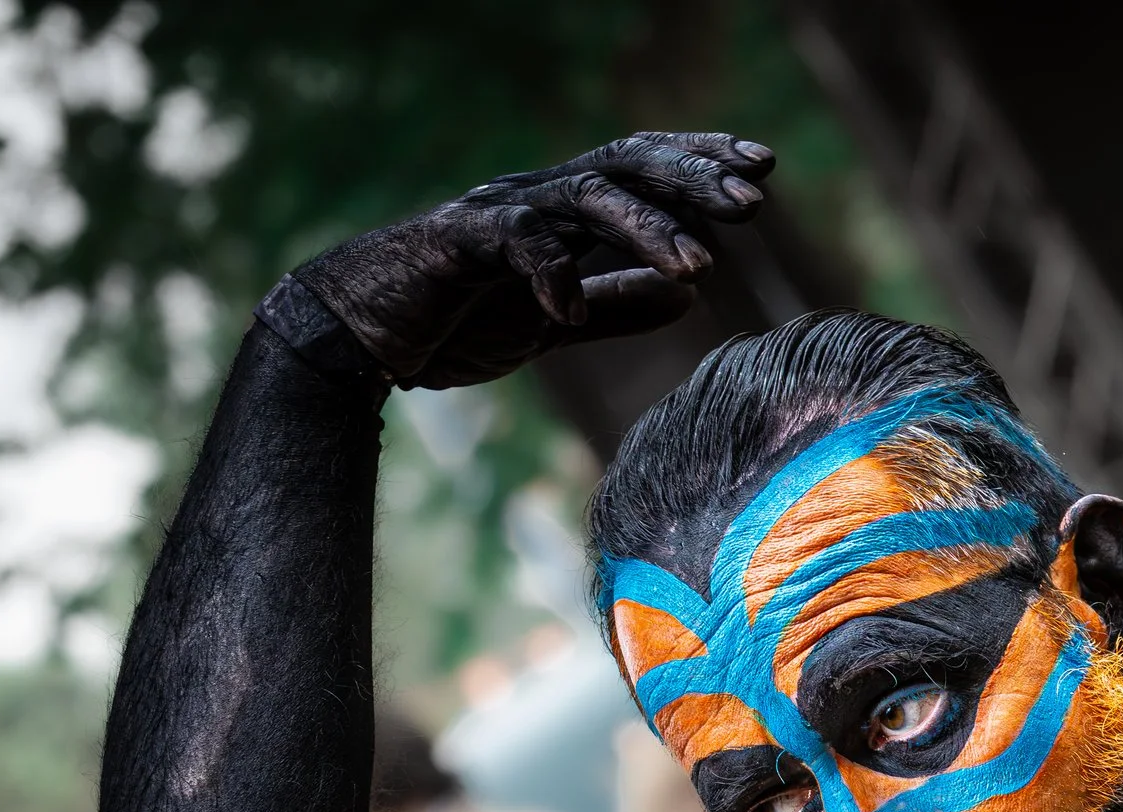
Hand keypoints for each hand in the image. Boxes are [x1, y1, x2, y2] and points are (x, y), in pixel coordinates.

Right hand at [291, 131, 773, 388]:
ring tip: (699, 267)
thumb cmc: (451, 321)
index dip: (699, 162)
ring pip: (584, 196)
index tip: (762, 172)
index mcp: (561, 213)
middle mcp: (534, 198)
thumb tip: (688, 299)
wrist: (359, 339)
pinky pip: (514, 244)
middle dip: (692, 180)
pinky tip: (571, 309)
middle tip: (753, 205)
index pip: (641, 168)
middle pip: (626, 165)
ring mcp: (495, 214)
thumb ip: (616, 306)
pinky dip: (550, 274)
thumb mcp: (552, 322)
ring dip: (647, 228)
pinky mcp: (456, 242)